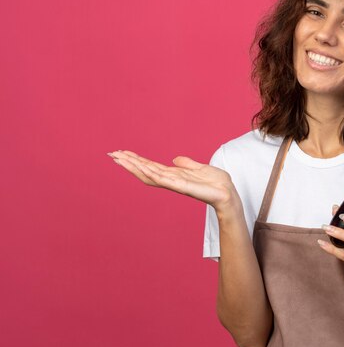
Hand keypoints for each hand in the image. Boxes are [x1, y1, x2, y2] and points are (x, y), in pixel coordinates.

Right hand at [108, 150, 240, 213]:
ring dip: (135, 166)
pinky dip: (152, 173)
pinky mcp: (183, 187)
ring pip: (150, 174)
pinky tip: (141, 167)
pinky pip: (164, 179)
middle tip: (112, 154)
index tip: (121, 153)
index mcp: (174, 175)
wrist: (228, 193)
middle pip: (145, 171)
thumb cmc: (216, 183)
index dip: (136, 160)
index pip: (150, 167)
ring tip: (120, 158)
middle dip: (129, 163)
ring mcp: (175, 184)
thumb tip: (175, 159)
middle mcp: (172, 180)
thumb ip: (187, 164)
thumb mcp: (200, 168)